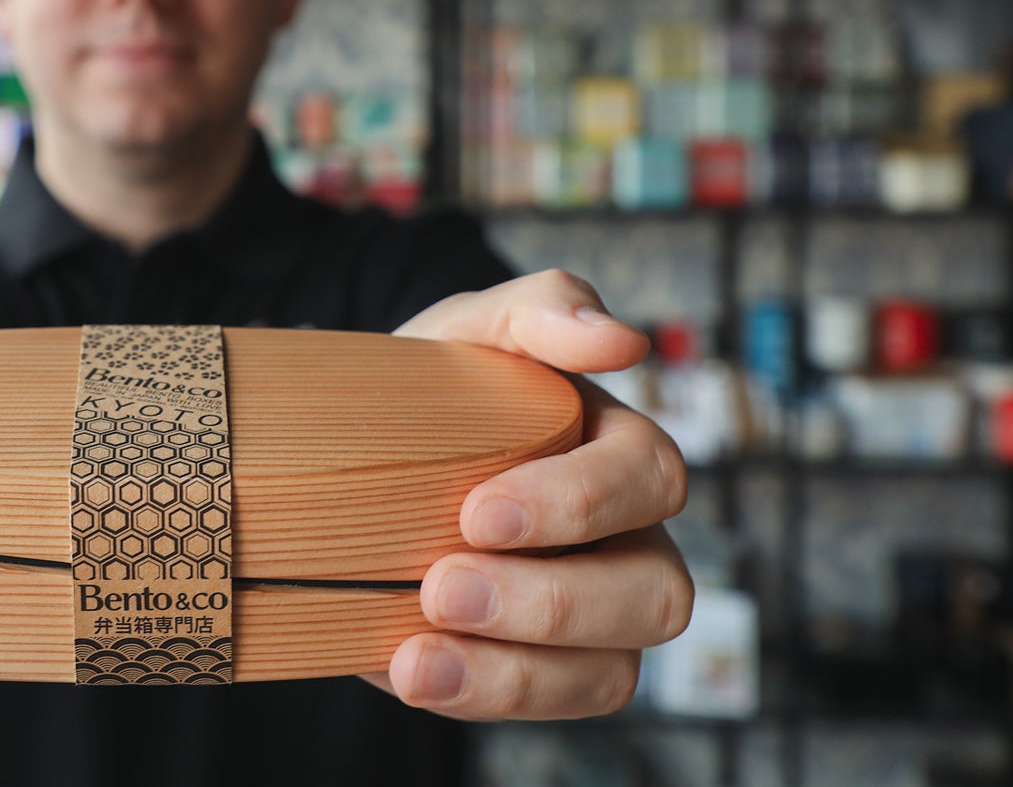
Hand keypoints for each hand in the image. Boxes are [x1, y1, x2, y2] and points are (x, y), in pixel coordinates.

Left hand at [366, 269, 692, 720]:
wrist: (357, 455)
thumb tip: (623, 339)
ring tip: (416, 655)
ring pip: (612, 667)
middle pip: (655, 592)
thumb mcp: (468, 329)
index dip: (576, 503)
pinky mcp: (541, 669)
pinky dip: (483, 695)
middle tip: (441, 584)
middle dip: (548, 599)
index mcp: (620, 451)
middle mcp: (629, 541)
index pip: (649, 478)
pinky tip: (412, 671)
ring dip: (515, 669)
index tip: (477, 510)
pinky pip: (551, 704)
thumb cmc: (435, 386)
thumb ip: (540, 308)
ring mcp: (594, 616)